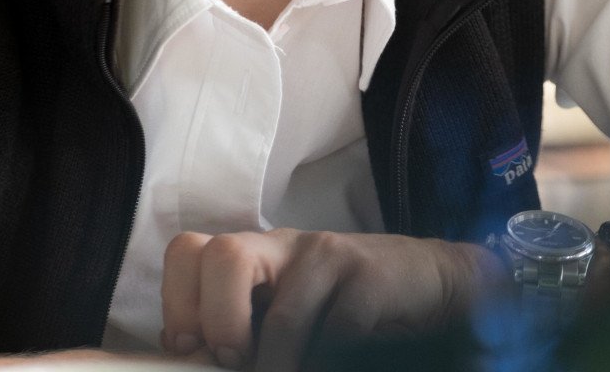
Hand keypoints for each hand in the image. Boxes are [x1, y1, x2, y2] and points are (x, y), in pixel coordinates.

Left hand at [158, 228, 494, 371]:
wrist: (431, 282)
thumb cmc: (345, 307)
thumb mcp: (288, 312)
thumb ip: (248, 330)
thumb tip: (203, 365)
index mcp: (254, 256)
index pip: (190, 252)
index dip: (178, 302)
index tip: (186, 350)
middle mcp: (283, 248)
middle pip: (223, 255)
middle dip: (216, 319)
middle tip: (230, 360)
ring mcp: (328, 257)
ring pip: (284, 312)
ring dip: (277, 364)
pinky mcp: (370, 278)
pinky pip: (339, 332)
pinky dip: (328, 361)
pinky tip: (334, 363)